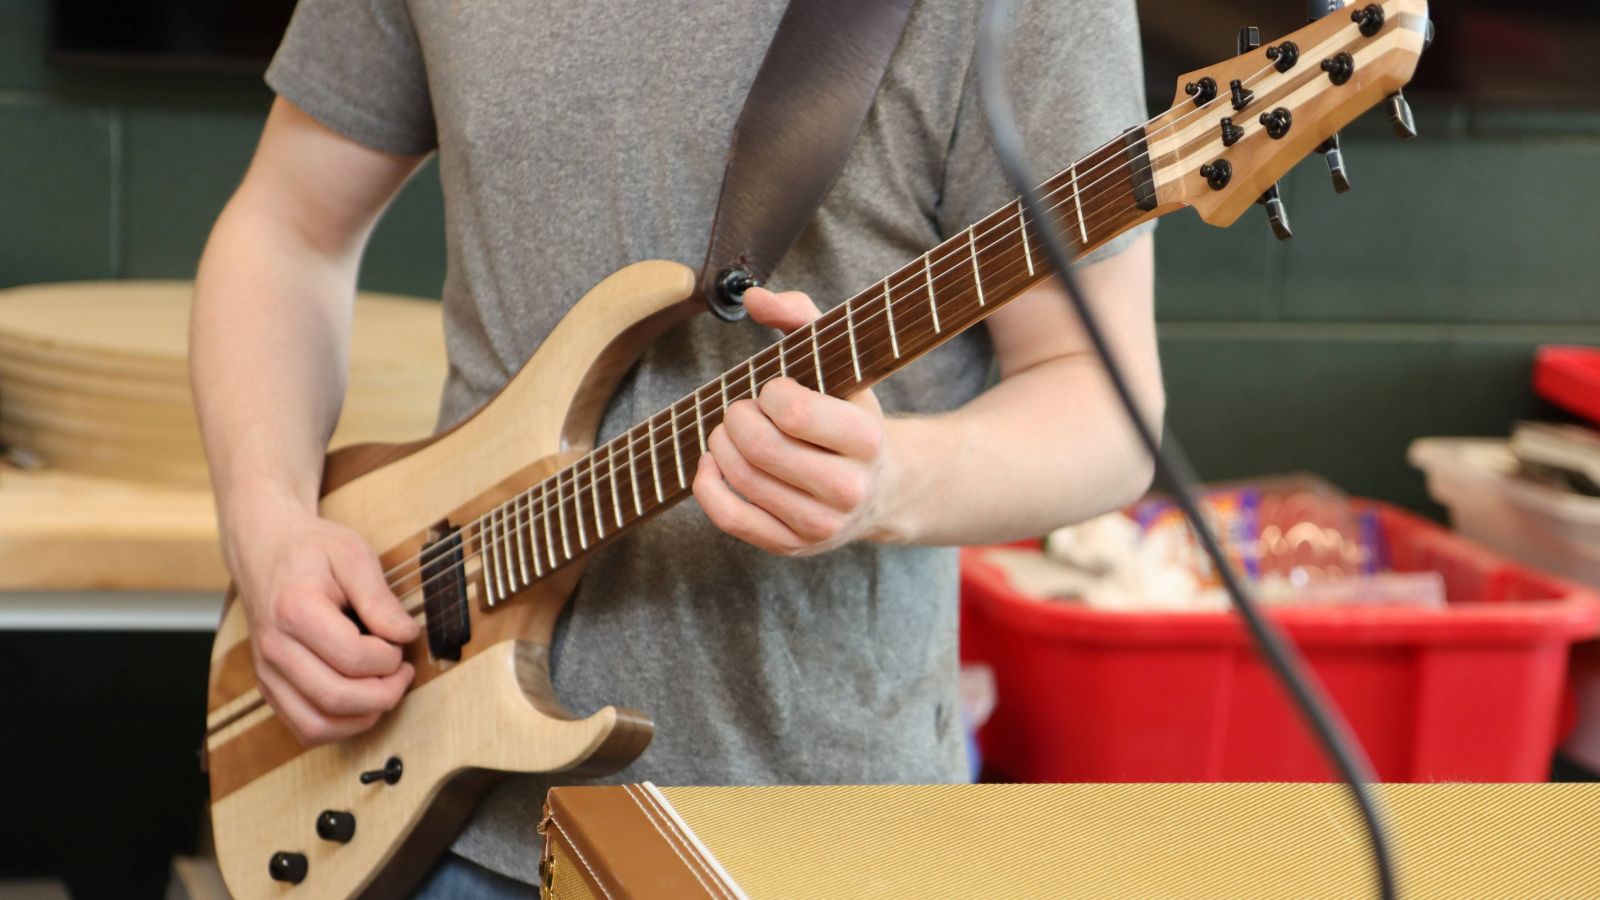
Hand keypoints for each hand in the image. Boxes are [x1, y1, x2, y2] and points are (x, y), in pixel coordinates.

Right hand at [228, 494, 419, 744]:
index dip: (390, 657)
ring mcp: (267, 672)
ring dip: (364, 716)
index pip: (352, 657)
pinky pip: (304, 728)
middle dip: (385, 692)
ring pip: (317, 725)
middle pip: (336, 697)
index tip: (403, 640)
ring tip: (386, 688)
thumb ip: (380, 598)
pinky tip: (363, 702)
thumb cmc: (313, 551)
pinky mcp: (269, 688)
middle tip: (404, 671)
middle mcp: (275, 648)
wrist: (265, 551)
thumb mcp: (354, 555)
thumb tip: (406, 635)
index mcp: (295, 610)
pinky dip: (340, 726)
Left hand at [693, 287, 896, 555]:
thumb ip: (801, 317)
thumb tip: (754, 297)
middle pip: (759, 448)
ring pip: (741, 479)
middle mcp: (849, 489)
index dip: (768, 392)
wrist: (882, 486)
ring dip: (721, 444)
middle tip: (742, 409)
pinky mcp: (791, 546)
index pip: (791, 411)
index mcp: (867, 440)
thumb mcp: (840, 363)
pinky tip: (712, 463)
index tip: (775, 390)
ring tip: (733, 431)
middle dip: (736, 417)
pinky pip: (730, 517)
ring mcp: (820, 525)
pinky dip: (707, 484)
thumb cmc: (848, 414)